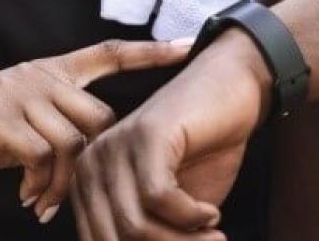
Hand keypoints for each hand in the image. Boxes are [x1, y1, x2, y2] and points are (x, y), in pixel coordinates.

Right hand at [0, 39, 191, 222]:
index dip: (149, 51)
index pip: (107, 53)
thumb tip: (95, 149)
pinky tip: (24, 196)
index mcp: (47, 71)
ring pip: (71, 143)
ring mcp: (14, 92)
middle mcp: (35, 74)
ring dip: (62, 184)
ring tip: (43, 202)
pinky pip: (39, 157)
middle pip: (99, 116)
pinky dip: (37, 185)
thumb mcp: (21, 117)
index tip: (189, 43)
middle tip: (68, 193)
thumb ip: (58, 121)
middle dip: (94, 162)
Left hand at [72, 32, 271, 240]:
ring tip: (213, 236)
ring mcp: (114, 148)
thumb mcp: (171, 210)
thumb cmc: (201, 156)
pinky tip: (211, 213)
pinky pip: (157, 197)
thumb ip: (152, 236)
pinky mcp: (145, 136)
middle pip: (114, 240)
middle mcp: (91, 166)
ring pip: (134, 226)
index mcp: (88, 187)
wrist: (230, 92)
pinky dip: (190, 216)